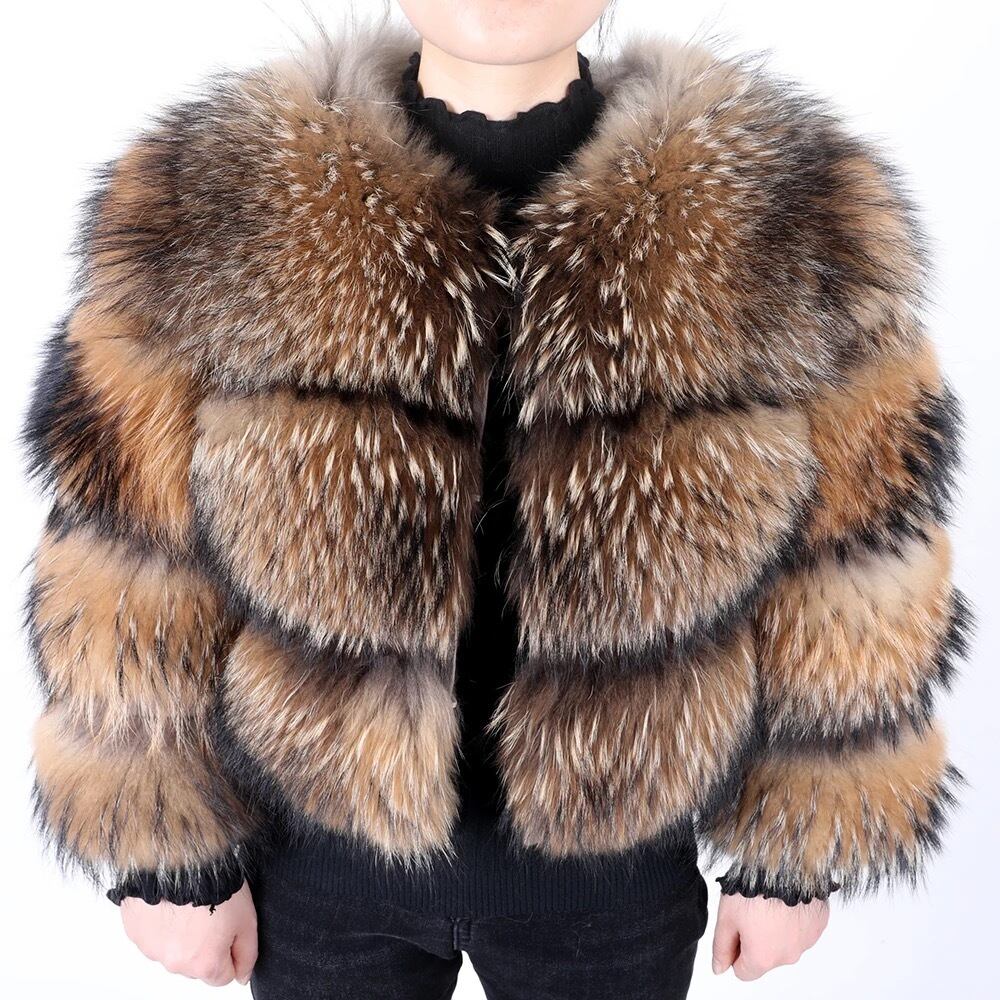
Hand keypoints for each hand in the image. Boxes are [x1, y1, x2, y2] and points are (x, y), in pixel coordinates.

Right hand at [120, 881, 257, 986]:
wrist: (184, 860)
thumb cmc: (217, 886)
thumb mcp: (247, 919)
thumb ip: (247, 954)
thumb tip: (242, 976)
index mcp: (204, 965)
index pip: (222, 976)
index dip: (230, 951)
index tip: (229, 929)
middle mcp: (176, 964)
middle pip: (196, 964)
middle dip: (205, 945)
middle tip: (211, 913)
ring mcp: (152, 949)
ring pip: (173, 950)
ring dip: (181, 935)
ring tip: (190, 905)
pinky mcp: (136, 931)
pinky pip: (152, 935)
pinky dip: (161, 924)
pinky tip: (172, 903)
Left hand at [711, 892, 828, 980]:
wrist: (783, 865)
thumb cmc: (752, 889)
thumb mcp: (726, 917)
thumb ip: (721, 947)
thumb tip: (719, 969)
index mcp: (763, 958)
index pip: (743, 971)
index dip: (735, 950)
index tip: (735, 928)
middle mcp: (787, 957)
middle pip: (765, 958)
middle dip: (755, 939)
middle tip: (750, 911)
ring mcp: (806, 941)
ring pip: (785, 943)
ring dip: (775, 929)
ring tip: (767, 902)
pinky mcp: (818, 925)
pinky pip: (801, 929)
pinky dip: (792, 919)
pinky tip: (783, 900)